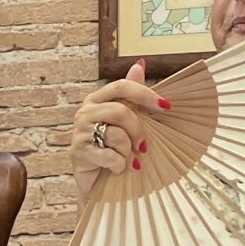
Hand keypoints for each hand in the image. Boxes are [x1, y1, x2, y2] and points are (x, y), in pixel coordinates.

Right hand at [68, 62, 169, 206]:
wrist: (94, 181)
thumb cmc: (111, 148)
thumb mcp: (124, 121)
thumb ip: (131, 94)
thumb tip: (140, 64)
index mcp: (96, 100)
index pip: (121, 86)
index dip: (145, 94)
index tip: (165, 106)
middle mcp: (85, 112)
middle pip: (120, 111)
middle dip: (138, 131)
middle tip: (143, 147)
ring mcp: (80, 132)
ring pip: (116, 135)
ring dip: (128, 153)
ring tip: (128, 161)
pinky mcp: (78, 153)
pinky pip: (109, 155)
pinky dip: (119, 165)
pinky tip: (118, 169)